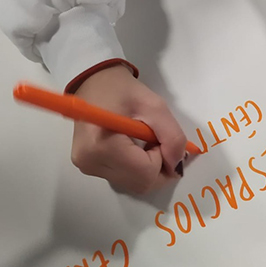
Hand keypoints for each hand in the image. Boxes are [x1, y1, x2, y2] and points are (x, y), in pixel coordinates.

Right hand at [71, 64, 187, 193]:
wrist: (95, 82)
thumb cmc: (123, 89)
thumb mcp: (155, 106)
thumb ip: (173, 137)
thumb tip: (178, 165)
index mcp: (103, 146)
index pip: (147, 174)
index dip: (163, 158)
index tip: (158, 135)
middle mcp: (91, 162)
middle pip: (141, 184)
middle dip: (157, 165)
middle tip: (154, 138)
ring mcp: (87, 167)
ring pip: (134, 184)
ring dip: (147, 167)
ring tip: (142, 140)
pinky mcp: (88, 167)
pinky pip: (124, 178)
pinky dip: (136, 167)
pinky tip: (133, 147)